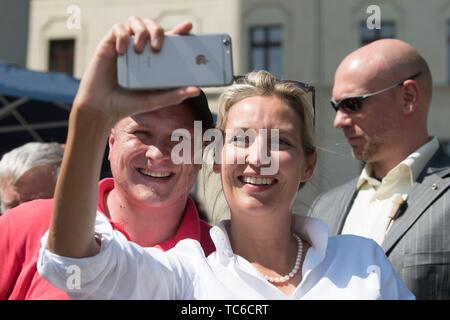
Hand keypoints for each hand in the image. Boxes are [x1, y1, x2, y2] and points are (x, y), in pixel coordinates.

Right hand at [72, 16, 199, 125]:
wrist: (102, 108)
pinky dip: (123, 36)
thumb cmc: (129, 103)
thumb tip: (197, 90)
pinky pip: (118, 28)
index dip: (179, 30)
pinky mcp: (109, 44)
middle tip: (158, 46)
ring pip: (136, 21)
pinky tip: (122, 52)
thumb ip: (174, 95)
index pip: (169, 39)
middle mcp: (140, 49)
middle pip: (152, 25)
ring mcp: (125, 45)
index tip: (189, 27)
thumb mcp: (155, 100)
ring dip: (141, 31)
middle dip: (158, 30)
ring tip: (141, 49)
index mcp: (154, 59)